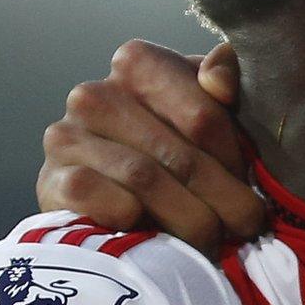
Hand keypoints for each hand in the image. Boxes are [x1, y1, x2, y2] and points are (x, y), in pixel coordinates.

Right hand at [36, 40, 263, 253]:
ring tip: (216, 240)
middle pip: (180, 155)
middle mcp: (94, 93)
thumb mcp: (206, 107)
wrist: (101, 196)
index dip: (236, 159)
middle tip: (249, 225)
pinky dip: (136, 220)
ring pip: (146, 180)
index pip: (205, 116)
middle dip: (224, 198)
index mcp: (137, 63)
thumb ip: (225, 82)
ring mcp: (66, 136)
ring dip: (191, 219)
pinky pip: (103, 200)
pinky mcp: (51, 180)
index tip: (253, 185)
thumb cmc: (170, 146)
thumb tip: (219, 80)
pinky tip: (154, 232)